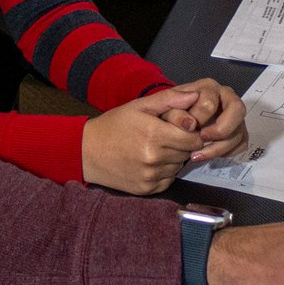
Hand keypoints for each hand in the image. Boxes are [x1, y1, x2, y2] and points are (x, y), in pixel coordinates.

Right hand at [82, 88, 203, 194]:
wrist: (87, 151)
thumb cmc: (113, 125)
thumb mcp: (138, 106)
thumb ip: (169, 99)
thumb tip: (196, 95)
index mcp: (155, 134)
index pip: (195, 139)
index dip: (190, 132)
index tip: (178, 128)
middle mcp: (155, 158)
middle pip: (188, 153)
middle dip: (181, 144)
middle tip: (162, 136)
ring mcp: (151, 176)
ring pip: (179, 167)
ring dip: (172, 158)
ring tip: (153, 148)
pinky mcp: (148, 189)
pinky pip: (168, 180)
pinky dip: (163, 171)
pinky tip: (147, 162)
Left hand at [158, 78, 247, 163]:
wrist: (168, 123)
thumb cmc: (164, 112)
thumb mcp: (157, 103)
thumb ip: (170, 98)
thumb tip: (192, 97)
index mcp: (207, 87)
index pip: (210, 103)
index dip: (199, 118)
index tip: (188, 127)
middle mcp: (225, 97)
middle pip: (237, 110)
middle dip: (220, 130)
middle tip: (202, 140)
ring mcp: (233, 115)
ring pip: (239, 130)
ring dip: (219, 147)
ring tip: (196, 155)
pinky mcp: (237, 131)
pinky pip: (241, 144)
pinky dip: (226, 152)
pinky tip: (207, 153)